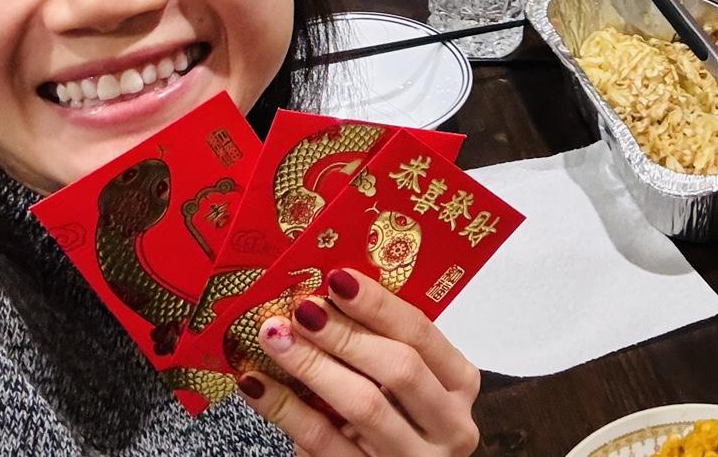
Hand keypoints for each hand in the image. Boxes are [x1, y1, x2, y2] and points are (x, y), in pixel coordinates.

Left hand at [239, 270, 479, 454]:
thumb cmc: (402, 417)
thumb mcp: (410, 382)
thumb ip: (384, 346)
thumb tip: (326, 295)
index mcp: (460, 383)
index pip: (422, 334)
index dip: (379, 305)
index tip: (337, 278)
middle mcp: (448, 424)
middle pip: (399, 368)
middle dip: (345, 334)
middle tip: (302, 308)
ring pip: (362, 406)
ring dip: (312, 366)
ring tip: (275, 336)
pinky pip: (322, 444)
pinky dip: (286, 410)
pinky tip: (257, 384)